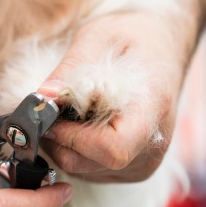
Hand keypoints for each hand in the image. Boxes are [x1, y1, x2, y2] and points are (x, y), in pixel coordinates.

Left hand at [36, 11, 186, 182]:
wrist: (163, 46)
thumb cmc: (134, 37)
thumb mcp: (98, 38)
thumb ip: (70, 70)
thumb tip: (42, 97)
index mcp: (152, 110)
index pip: (112, 149)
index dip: (72, 137)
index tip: (53, 113)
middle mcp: (153, 147)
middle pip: (89, 163)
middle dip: (57, 138)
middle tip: (49, 106)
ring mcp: (143, 163)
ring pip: (83, 170)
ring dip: (62, 143)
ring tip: (68, 110)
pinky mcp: (132, 168)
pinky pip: (90, 170)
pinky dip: (73, 148)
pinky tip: (79, 121)